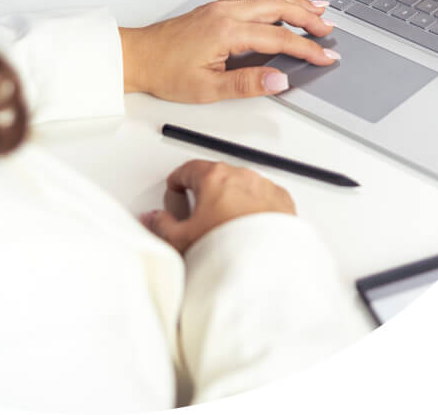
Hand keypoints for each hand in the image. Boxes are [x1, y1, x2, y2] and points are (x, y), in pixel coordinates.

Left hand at [119, 0, 338, 101]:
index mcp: (227, 32)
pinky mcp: (214, 8)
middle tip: (329, 30)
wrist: (137, 55)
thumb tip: (279, 81)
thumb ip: (247, 84)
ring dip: (295, 2)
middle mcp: (226, 14)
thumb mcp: (208, 88)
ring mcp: (220, 8)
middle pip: (278, 9)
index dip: (306, 49)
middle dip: (308, 18)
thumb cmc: (165, 72)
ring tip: (318, 8)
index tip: (325, 57)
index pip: (279, 39)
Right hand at [140, 159, 294, 253]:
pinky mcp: (283, 203)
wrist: (267, 268)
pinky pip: (264, 199)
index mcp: (213, 177)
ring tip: (226, 227)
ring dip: (233, 200)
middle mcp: (241, 176)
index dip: (178, 182)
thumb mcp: (181, 241)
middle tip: (199, 215)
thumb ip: (161, 225)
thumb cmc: (227, 251)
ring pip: (242, 187)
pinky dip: (256, 209)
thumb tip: (154, 219)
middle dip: (206, 192)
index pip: (188, 169)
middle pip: (216, 177)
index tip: (176, 189)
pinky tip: (249, 230)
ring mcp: (264, 188)